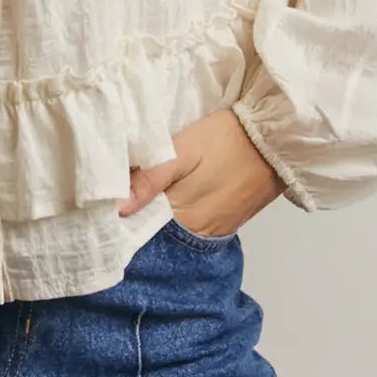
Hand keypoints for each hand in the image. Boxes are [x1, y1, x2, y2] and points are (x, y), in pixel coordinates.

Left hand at [117, 107, 283, 234]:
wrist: (276, 140)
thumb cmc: (227, 141)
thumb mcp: (183, 150)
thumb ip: (151, 179)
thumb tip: (116, 209)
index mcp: (182, 220)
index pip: (137, 229)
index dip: (116, 214)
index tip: (100, 198)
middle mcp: (196, 236)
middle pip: (152, 231)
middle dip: (133, 214)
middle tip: (114, 188)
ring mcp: (211, 231)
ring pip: (169, 229)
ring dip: (152, 213)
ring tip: (136, 189)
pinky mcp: (223, 223)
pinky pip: (188, 224)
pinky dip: (173, 212)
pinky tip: (164, 194)